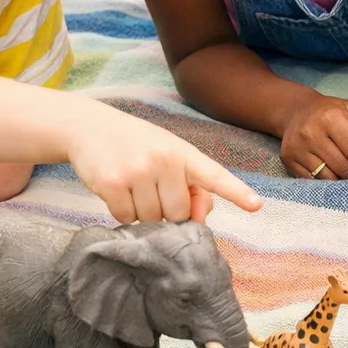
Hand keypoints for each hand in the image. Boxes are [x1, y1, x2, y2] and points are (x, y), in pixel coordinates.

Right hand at [69, 106, 262, 223]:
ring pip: (152, 219)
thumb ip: (194, 186)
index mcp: (184, 152)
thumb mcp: (170, 155)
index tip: (256, 205)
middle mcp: (163, 159)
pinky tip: (118, 192)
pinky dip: (123, 213)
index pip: (214, 175)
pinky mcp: (111, 183)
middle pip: (178, 214)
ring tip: (134, 188)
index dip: (236, 192)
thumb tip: (202, 218)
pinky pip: (126, 218)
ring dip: (143, 213)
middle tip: (153, 191)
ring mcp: (137, 171)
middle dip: (167, 212)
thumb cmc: (139, 146)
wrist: (91, 127)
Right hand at [280, 94, 347, 180]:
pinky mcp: (288, 159)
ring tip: (343, 164)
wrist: (297, 110)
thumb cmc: (332, 113)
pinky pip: (314, 181)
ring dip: (341, 176)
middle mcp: (310, 132)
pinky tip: (328, 166)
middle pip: (345, 168)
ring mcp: (297, 147)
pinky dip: (325, 178)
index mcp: (330, 117)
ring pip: (330, 178)